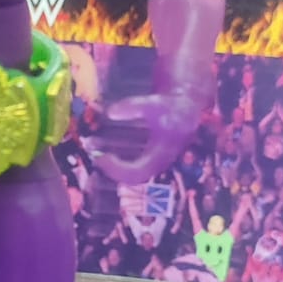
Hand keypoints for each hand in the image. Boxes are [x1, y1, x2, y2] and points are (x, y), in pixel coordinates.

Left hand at [93, 86, 208, 185]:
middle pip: (133, 178)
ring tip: (98, 156)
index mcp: (161, 154)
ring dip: (115, 168)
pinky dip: (119, 163)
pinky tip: (108, 153)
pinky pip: (134, 168)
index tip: (103, 157)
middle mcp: (159, 163)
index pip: (137, 172)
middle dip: (113, 170)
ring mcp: (156, 162)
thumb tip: (110, 113)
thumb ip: (132, 107)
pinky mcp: (152, 159)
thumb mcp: (152, 103)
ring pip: (133, 174)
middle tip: (97, 158)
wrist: (184, 107)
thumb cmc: (170, 106)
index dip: (118, 169)